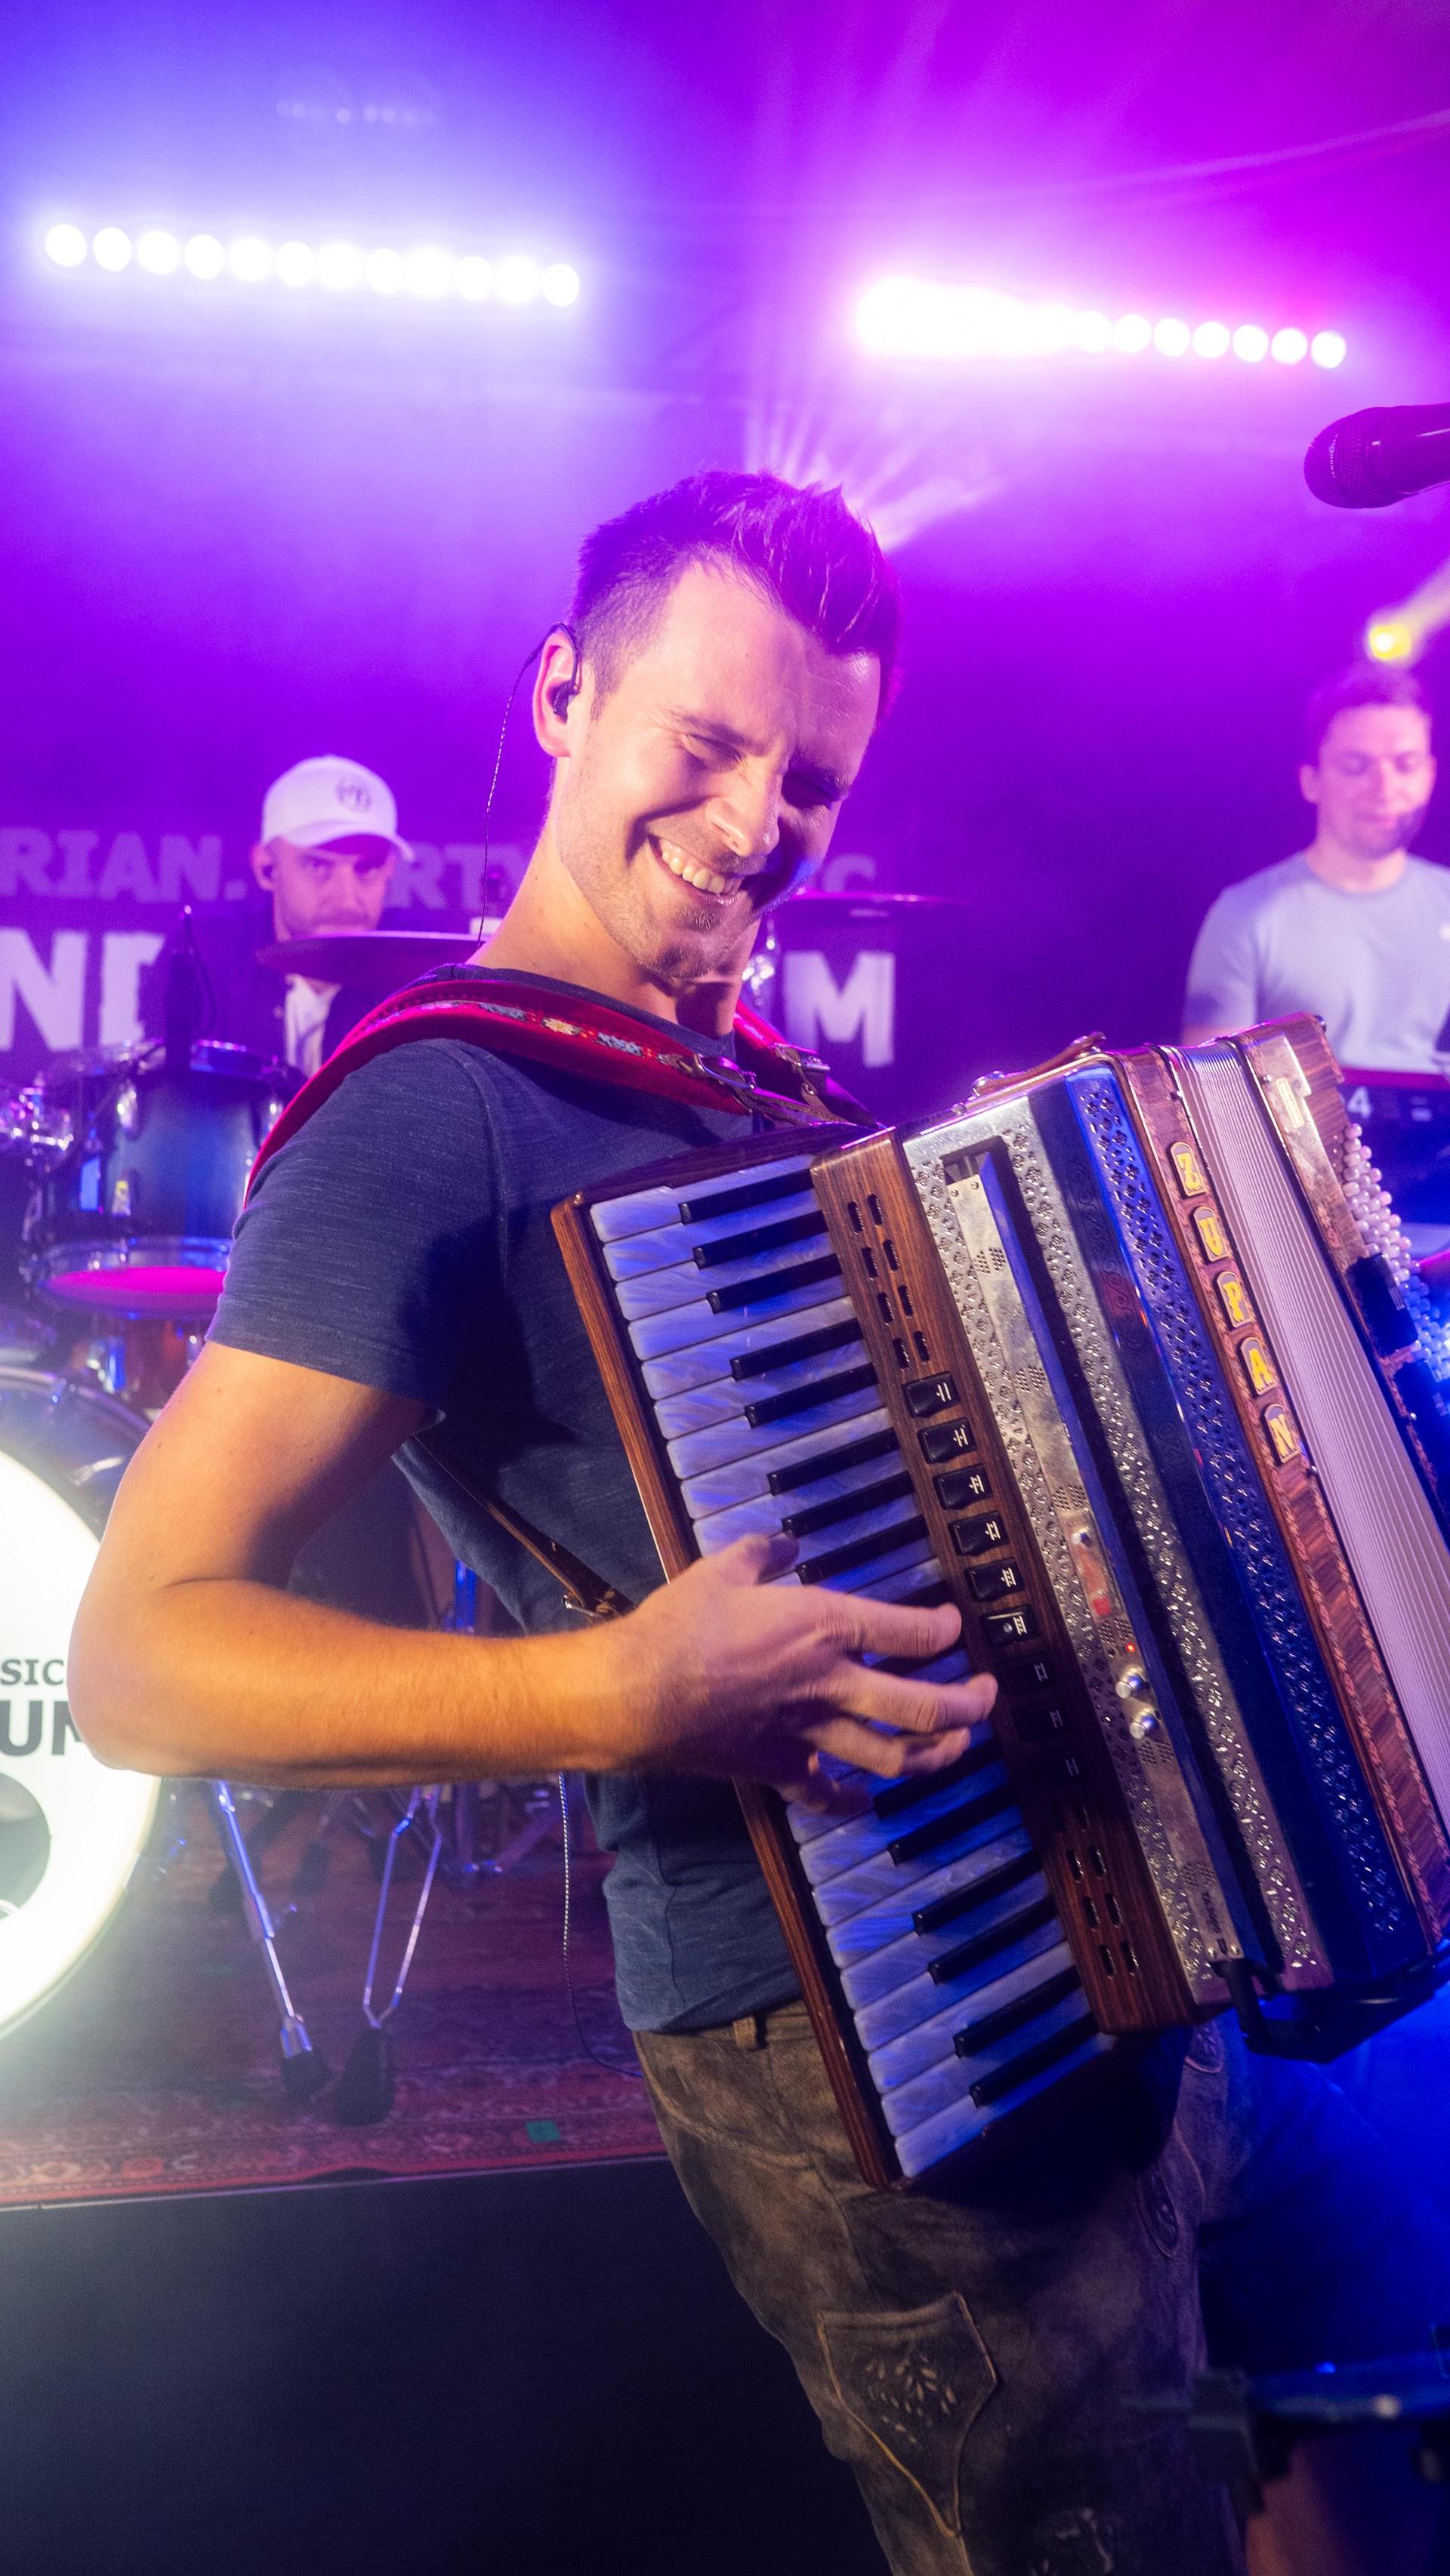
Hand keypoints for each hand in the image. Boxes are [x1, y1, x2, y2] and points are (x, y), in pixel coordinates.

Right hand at [601, 1533, 997, 1807]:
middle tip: (986, 1696)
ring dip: (933, 1755)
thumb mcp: (721, 1569)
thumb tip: (785, 1544)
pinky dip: (846, 1799)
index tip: (952, 1625)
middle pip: (924, 1706)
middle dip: (968, 1705)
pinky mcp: (778, 1765)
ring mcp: (809, 1731)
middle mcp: (831, 1682)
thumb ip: (763, 1553)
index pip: (911, 1632)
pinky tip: (862, 1798)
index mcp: (826, 1626)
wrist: (636, 1693)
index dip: (944, 1629)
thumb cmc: (680, 1626)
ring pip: (892, 1756)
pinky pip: (822, 1791)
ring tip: (954, 1746)